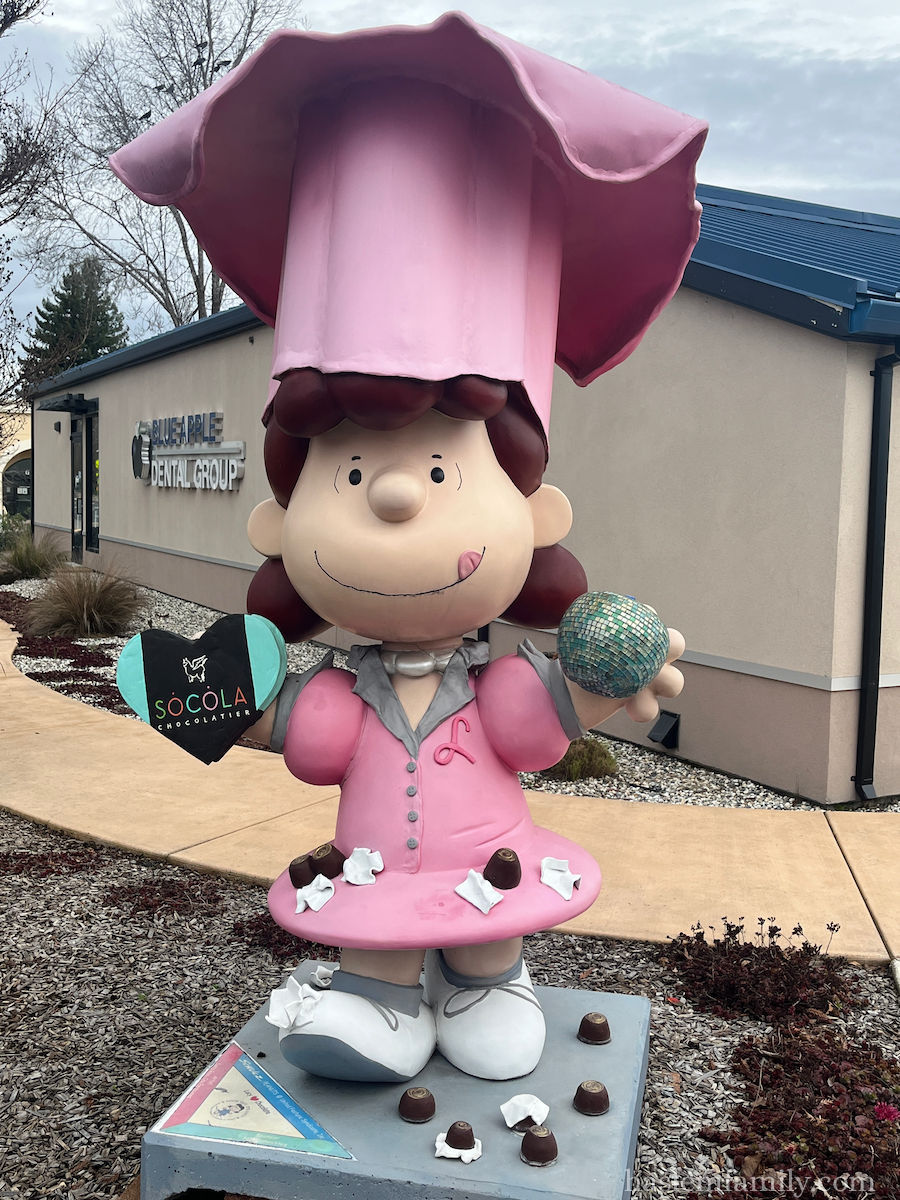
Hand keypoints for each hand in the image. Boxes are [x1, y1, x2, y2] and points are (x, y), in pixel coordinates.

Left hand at [565, 628, 684, 730]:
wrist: (568, 695)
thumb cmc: (576, 660)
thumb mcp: (579, 638)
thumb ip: (589, 623)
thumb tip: (585, 607)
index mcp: (635, 633)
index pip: (651, 617)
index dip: (648, 618)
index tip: (630, 627)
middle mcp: (648, 654)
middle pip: (677, 644)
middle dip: (671, 647)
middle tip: (652, 655)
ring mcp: (649, 680)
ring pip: (675, 681)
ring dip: (664, 682)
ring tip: (640, 686)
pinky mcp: (643, 702)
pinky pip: (653, 708)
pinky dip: (644, 708)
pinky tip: (629, 706)